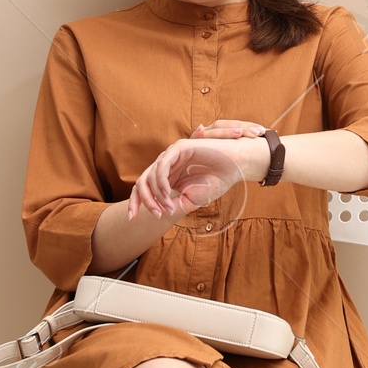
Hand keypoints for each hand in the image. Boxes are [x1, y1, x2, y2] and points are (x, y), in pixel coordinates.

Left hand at [126, 129, 265, 219]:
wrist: (236, 167)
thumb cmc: (217, 181)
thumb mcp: (192, 199)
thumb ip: (175, 205)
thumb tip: (160, 213)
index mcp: (168, 176)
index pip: (144, 188)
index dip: (136, 202)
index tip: (131, 218)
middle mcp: (166, 165)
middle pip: (141, 182)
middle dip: (142, 201)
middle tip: (154, 215)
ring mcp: (171, 155)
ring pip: (150, 177)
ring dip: (157, 196)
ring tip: (168, 208)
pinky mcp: (178, 148)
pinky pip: (162, 167)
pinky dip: (162, 183)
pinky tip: (168, 195)